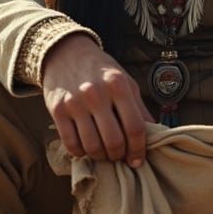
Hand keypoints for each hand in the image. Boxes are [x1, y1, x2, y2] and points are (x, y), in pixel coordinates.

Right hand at [41, 34, 154, 167]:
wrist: (66, 53)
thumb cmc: (100, 71)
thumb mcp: (125, 82)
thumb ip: (139, 108)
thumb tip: (155, 135)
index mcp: (118, 85)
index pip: (135, 127)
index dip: (138, 149)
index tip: (137, 160)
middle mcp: (96, 93)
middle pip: (114, 141)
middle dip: (119, 156)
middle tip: (119, 156)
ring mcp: (75, 103)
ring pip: (92, 147)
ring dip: (101, 157)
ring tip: (104, 153)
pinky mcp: (57, 111)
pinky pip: (71, 145)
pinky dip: (81, 153)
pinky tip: (86, 147)